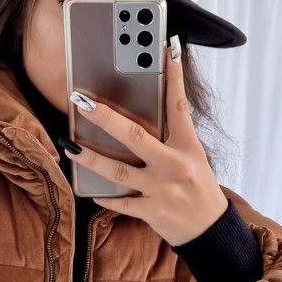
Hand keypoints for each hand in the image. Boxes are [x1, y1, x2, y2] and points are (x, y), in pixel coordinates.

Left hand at [63, 37, 228, 246]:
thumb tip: (142, 118)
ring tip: (70, 146)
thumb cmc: (200, 190)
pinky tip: (91, 191)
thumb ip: (171, 139)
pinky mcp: (152, 211)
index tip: (168, 50)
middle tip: (82, 103)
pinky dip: (105, 198)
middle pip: (135, 137)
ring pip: (118, 171)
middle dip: (106, 118)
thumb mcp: (194, 158)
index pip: (179, 106)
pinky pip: (121, 203)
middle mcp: (174, 165)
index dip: (174, 77)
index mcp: (188, 147)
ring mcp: (161, 190)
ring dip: (91, 159)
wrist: (210, 230)